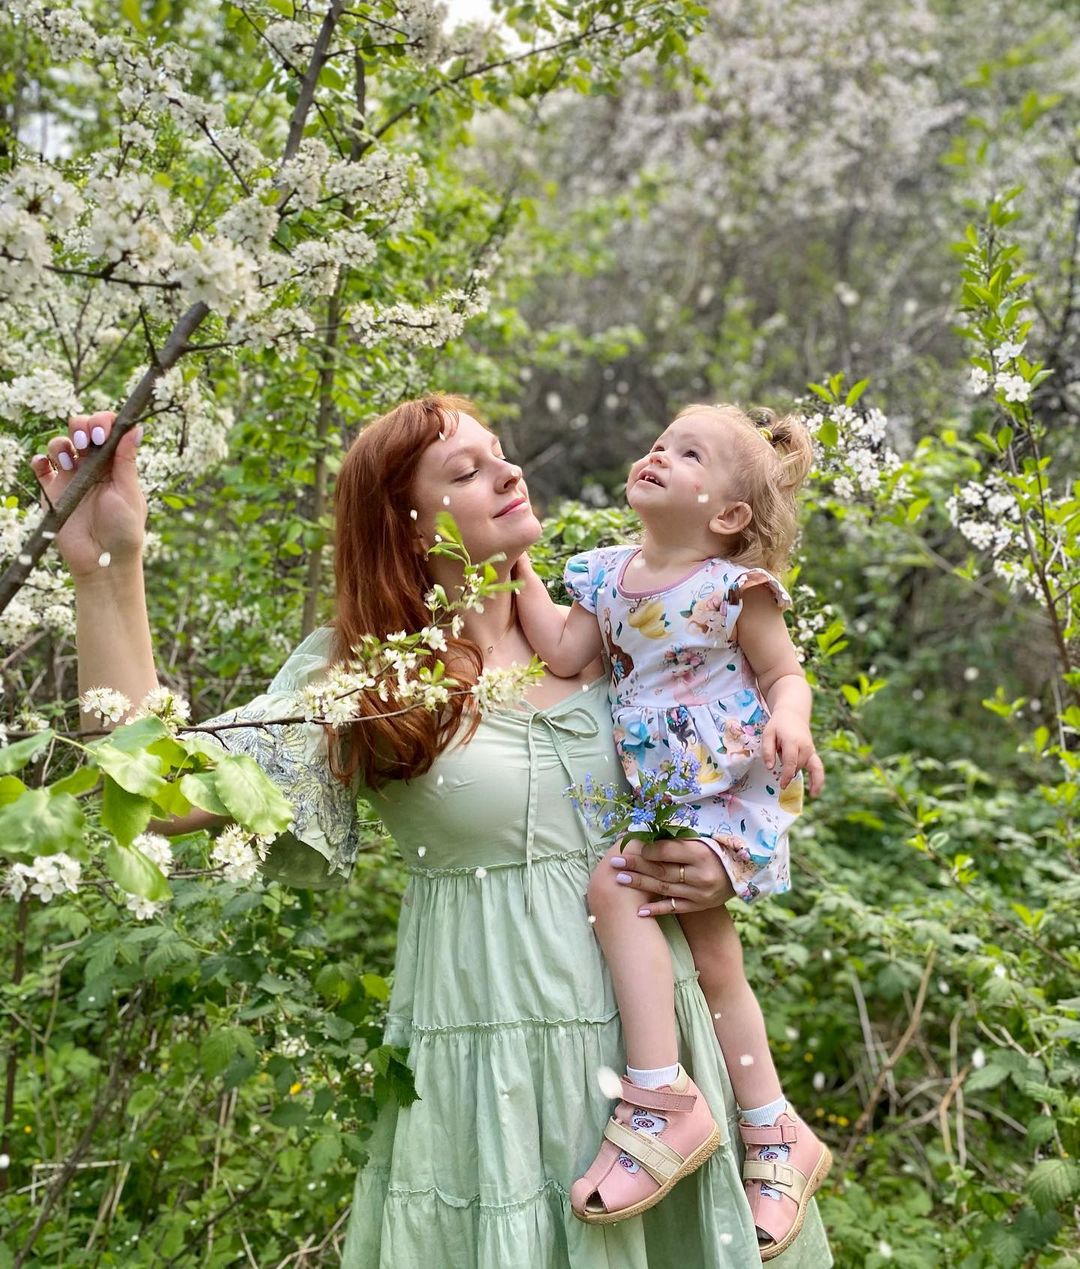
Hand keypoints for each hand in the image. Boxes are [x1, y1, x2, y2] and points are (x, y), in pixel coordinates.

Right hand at [30, 412, 147, 578]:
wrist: (103, 562)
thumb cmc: (124, 531)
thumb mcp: (129, 493)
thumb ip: (126, 461)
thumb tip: (135, 428)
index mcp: (115, 464)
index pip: (109, 430)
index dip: (104, 423)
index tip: (102, 434)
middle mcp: (93, 466)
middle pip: (81, 429)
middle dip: (81, 426)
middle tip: (86, 442)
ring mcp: (71, 477)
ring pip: (59, 444)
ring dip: (62, 443)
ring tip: (70, 460)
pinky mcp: (53, 491)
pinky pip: (40, 467)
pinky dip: (39, 460)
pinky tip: (47, 466)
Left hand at [610, 836, 734, 917]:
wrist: (743, 874)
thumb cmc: (717, 850)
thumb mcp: (702, 839)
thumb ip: (678, 839)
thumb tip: (647, 834)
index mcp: (702, 853)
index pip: (668, 851)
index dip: (647, 849)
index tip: (630, 846)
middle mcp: (701, 875)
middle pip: (662, 870)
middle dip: (636, 865)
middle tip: (614, 861)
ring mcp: (700, 893)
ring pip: (664, 888)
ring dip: (640, 884)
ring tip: (620, 879)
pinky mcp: (699, 906)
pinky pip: (674, 908)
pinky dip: (656, 909)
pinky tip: (639, 910)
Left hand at [761, 711, 824, 795]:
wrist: (792, 715)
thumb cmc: (777, 725)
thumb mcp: (767, 734)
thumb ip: (767, 751)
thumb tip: (770, 768)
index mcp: (792, 741)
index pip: (791, 762)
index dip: (787, 775)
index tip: (782, 785)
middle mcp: (804, 746)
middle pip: (797, 766)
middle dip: (787, 770)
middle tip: (778, 760)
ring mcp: (810, 750)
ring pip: (804, 768)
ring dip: (795, 770)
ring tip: (800, 784)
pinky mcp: (812, 753)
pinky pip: (818, 768)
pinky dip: (818, 780)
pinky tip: (814, 793)